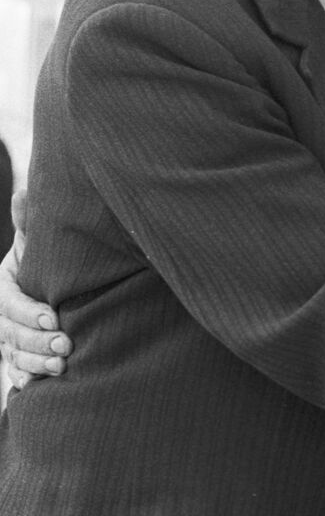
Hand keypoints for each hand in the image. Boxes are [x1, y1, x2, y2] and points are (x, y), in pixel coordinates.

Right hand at [0, 198, 71, 389]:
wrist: (47, 285)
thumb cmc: (45, 261)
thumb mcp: (36, 244)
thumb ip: (29, 224)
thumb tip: (23, 192)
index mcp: (3, 288)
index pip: (11, 303)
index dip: (30, 311)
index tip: (55, 316)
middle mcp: (1, 316)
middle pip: (12, 334)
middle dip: (38, 341)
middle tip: (66, 345)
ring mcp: (6, 339)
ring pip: (14, 355)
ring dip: (36, 362)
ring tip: (63, 366)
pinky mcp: (17, 357)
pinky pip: (14, 372)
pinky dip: (25, 379)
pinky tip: (39, 385)